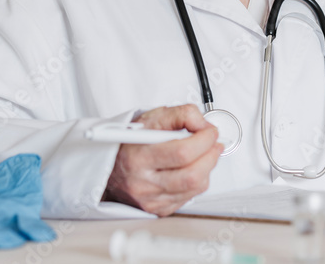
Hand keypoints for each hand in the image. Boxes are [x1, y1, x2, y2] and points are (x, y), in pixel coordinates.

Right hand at [104, 104, 223, 215]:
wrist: (110, 166)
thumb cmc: (130, 141)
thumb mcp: (150, 118)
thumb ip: (179, 115)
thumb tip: (203, 125)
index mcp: (138, 157)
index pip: (181, 152)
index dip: (204, 140)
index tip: (210, 131)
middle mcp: (143, 183)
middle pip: (192, 175)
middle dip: (211, 156)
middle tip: (214, 143)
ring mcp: (151, 200)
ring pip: (195, 188)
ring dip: (208, 167)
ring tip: (205, 153)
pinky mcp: (158, 209)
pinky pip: (190, 197)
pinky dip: (198, 180)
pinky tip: (192, 168)